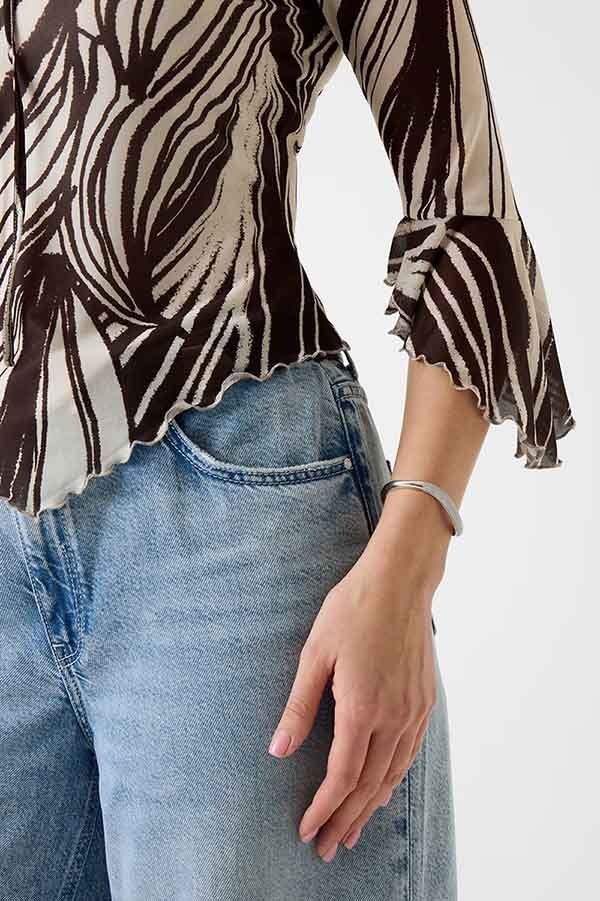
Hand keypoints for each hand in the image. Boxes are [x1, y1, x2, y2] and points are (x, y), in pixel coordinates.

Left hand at [267, 494, 448, 862]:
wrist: (400, 581)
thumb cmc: (352, 609)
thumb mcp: (315, 654)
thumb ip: (299, 706)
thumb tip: (278, 751)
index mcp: (361, 707)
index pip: (341, 776)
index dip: (323, 808)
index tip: (307, 831)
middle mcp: (393, 717)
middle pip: (368, 785)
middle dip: (345, 819)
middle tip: (328, 848)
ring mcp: (413, 710)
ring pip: (392, 774)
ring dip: (370, 806)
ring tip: (352, 829)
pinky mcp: (425, 701)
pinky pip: (409, 753)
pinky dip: (393, 779)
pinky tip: (383, 788)